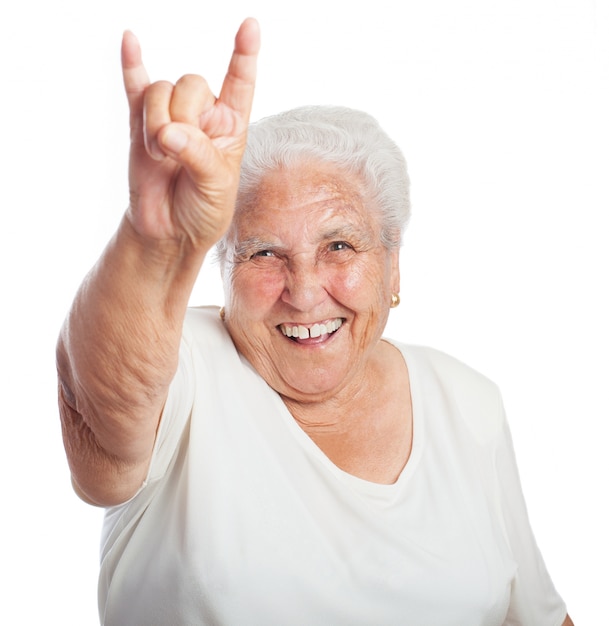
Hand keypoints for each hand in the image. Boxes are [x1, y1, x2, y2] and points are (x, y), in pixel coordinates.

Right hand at [121, 18, 259, 249]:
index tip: (250, 26)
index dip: (244, 55)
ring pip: (160, 90)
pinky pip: (135, 87)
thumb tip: (168, 132)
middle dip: (182, 116)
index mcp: (230, 126)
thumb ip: (197, 155)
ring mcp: (170, 117)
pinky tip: (129, 41)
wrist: (169, 231)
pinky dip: (131, 65)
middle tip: (177, 151)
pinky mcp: (140, 124)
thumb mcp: (216, 186)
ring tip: (161, 155)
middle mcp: (202, 115)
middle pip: (191, 83)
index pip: (240, 83)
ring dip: (156, 123)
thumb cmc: (204, 210)